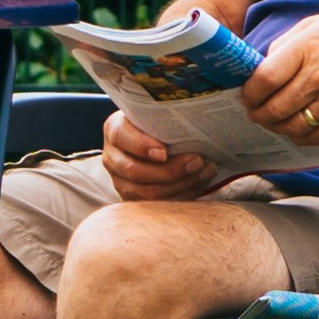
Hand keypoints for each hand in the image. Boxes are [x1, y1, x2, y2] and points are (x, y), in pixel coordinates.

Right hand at [98, 112, 237, 201]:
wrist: (153, 139)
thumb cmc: (158, 123)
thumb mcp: (155, 114)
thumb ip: (164, 116)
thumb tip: (193, 116)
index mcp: (114, 130)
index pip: (122, 137)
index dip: (142, 146)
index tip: (165, 151)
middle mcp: (112, 158)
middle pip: (135, 171)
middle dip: (171, 170)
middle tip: (198, 161)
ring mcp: (121, 182)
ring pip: (149, 192)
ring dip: (182, 183)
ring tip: (205, 170)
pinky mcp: (134, 199)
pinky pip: (159, 205)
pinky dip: (183, 194)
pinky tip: (200, 182)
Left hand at [237, 4, 318, 144]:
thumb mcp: (315, 24)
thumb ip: (285, 45)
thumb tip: (262, 66)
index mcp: (307, 50)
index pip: (265, 79)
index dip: (249, 92)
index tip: (246, 94)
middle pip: (274, 109)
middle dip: (257, 114)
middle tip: (254, 111)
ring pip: (292, 128)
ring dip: (276, 127)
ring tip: (273, 120)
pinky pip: (316, 137)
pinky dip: (300, 136)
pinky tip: (296, 127)